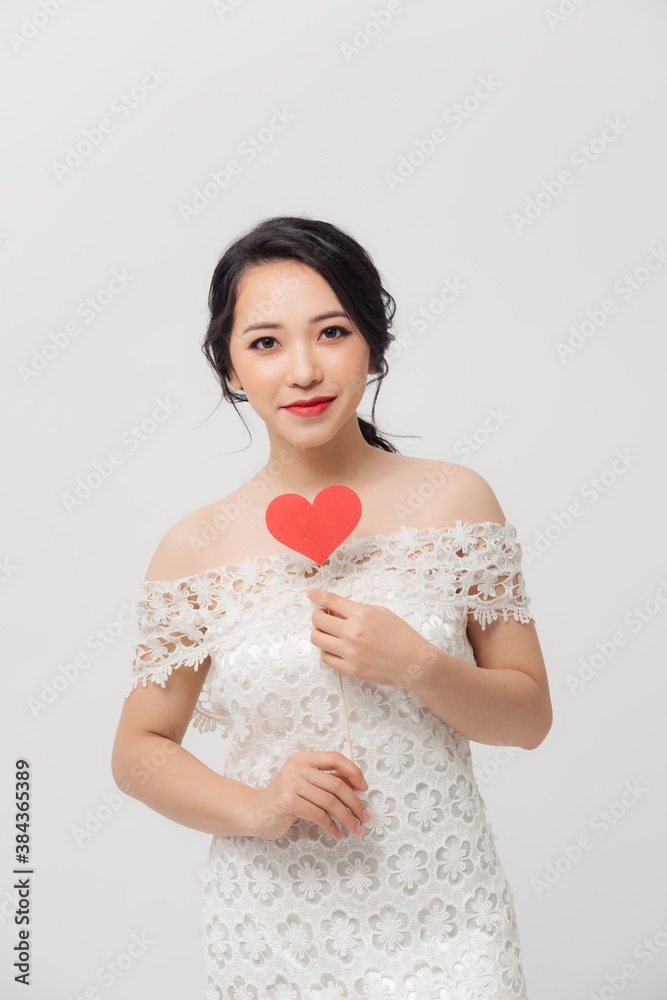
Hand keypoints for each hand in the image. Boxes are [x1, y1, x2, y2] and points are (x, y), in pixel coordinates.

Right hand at [245, 751, 369, 842]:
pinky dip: (332, 827)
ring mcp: (291, 784)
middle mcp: (297, 768)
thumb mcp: (304, 783)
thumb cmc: (285, 799)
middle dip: (355, 803)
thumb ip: (325, 781)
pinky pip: (319, 816)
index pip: (335, 758)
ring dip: (347, 818)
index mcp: (303, 758)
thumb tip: (357, 786)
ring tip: (356, 829)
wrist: (255, 812)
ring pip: (330, 802)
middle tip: (364, 817)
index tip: (364, 788)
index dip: (353, 772)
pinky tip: (337, 835)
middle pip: (336, 784)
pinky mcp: (288, 803)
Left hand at [306, 587, 438, 688]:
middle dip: (318, 616)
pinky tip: (336, 648)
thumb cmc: (401, 635)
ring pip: (317, 639)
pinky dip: (328, 651)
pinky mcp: (350, 669)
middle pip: (318, 620)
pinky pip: (326, 658)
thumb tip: (334, 609)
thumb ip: (356, 610)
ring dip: (320, 633)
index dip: (316, 596)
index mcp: (361, 614)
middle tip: (324, 617)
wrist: (415, 662)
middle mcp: (353, 632)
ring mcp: (350, 653)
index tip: (311, 594)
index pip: (330, 601)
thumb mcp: (381, 612)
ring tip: (330, 633)